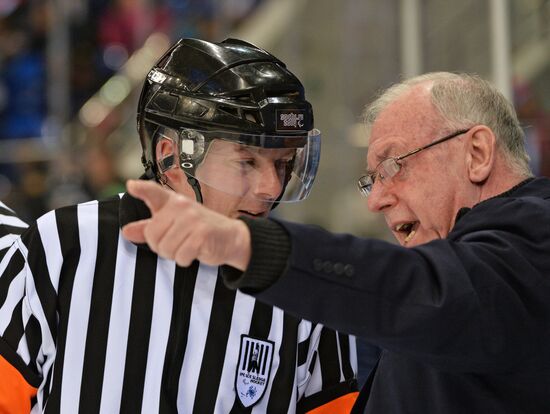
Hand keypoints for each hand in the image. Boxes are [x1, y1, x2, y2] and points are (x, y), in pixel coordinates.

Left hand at [121, 179, 250, 269]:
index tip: (131, 185)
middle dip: (161, 247)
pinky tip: (195, 251)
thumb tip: (126, 231)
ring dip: (174, 255)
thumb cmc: (198, 231)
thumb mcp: (172, 226)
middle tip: (177, 243)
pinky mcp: (202, 234)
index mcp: (172, 202)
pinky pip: (180, 256)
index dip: (142, 189)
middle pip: (153, 235)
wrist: (230, 238)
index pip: (154, 192)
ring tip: (187, 246)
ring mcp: (192, 219)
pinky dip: (185, 260)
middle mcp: (181, 206)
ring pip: (165, 248)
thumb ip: (148, 228)